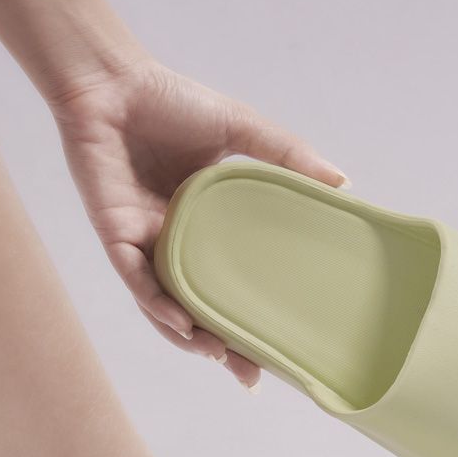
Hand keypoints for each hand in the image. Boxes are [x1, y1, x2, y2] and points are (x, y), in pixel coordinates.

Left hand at [50, 58, 346, 389]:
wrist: (113, 81)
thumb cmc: (170, 102)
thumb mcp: (241, 132)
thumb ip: (288, 158)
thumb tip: (343, 184)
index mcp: (202, 230)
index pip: (227, 288)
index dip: (248, 323)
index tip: (277, 355)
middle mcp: (173, 247)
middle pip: (197, 311)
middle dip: (221, 348)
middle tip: (251, 375)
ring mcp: (143, 245)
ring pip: (164, 307)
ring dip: (188, 337)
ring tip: (219, 356)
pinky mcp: (114, 235)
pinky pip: (135, 278)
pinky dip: (156, 302)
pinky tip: (180, 322)